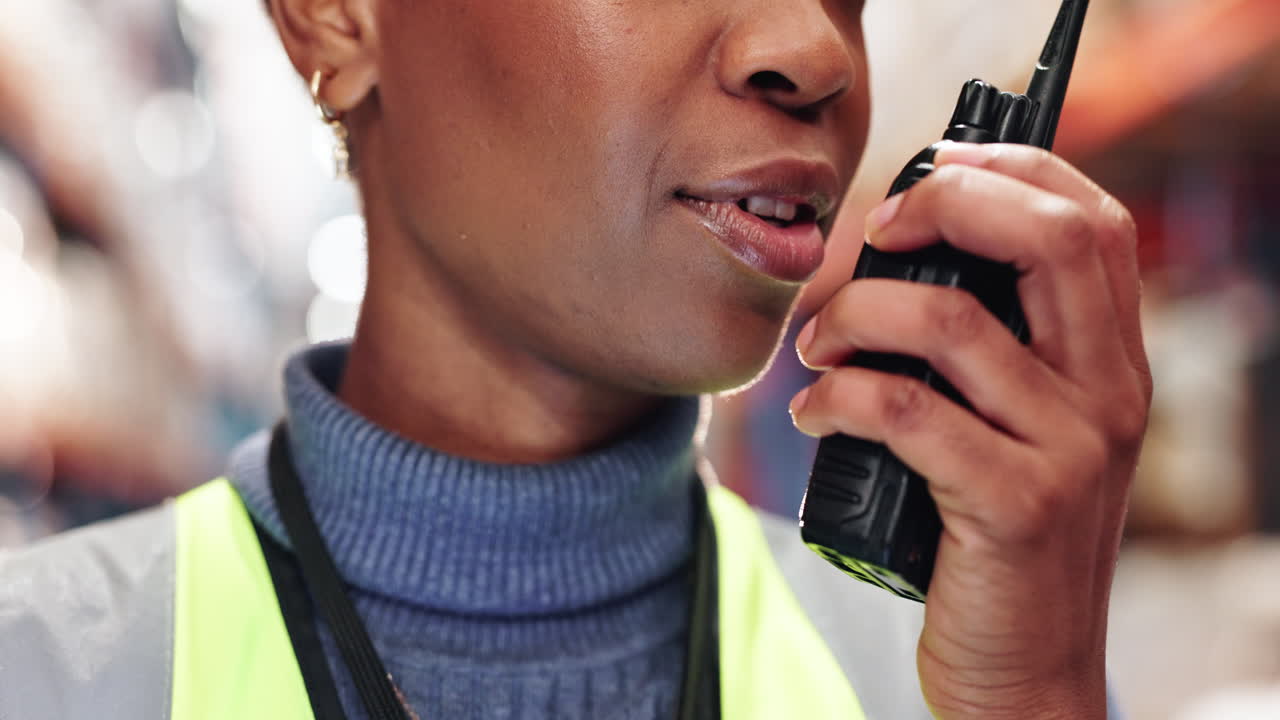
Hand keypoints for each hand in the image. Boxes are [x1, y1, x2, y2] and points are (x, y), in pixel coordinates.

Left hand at [789, 143, 1150, 718]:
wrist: (1026, 671)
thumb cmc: (994, 537)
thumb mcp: (1017, 432)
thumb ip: (991, 351)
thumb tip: (894, 258)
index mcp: (1112, 362)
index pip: (1093, 219)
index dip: (1008, 172)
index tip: (926, 177)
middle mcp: (1108, 394)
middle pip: (1047, 240)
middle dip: (944, 205)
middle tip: (869, 234)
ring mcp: (1071, 448)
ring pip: (951, 321)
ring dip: (855, 313)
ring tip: (815, 344)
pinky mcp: (1016, 505)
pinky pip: (906, 410)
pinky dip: (838, 396)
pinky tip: (811, 416)